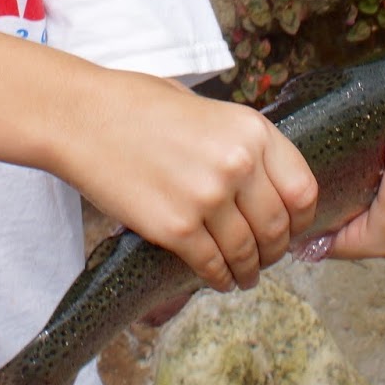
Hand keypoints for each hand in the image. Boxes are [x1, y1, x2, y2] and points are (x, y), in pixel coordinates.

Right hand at [67, 73, 318, 293]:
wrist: (81, 117)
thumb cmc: (137, 105)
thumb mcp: (205, 108)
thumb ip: (238, 143)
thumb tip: (262, 181)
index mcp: (252, 131)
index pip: (303, 190)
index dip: (302, 218)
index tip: (293, 229)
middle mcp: (238, 165)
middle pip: (277, 227)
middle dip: (274, 250)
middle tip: (265, 258)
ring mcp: (207, 199)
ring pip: (246, 252)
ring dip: (248, 270)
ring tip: (243, 276)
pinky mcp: (175, 228)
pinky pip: (211, 265)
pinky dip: (218, 278)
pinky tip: (217, 279)